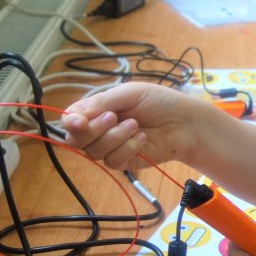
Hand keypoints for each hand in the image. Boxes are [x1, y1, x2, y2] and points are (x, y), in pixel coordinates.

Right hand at [61, 82, 194, 170]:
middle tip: (114, 117)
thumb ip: (100, 103)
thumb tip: (71, 116)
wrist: (184, 121)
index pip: (71, 120)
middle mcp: (99, 130)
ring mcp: (110, 147)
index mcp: (96, 110)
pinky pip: (112, 161)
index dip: (71, 123)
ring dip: (115, 137)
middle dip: (94, 129)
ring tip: (135, 125)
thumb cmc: (158, 102)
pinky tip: (142, 138)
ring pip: (94, 152)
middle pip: (76, 140)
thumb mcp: (128, 94)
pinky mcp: (123, 162)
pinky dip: (127, 148)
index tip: (79, 122)